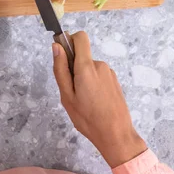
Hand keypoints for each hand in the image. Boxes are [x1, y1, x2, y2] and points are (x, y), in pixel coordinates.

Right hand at [52, 32, 146, 168]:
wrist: (117, 135)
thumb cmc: (88, 118)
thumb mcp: (67, 96)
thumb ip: (60, 69)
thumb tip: (56, 46)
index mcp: (86, 67)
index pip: (80, 37)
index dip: (70, 40)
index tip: (63, 55)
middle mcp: (100, 65)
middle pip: (82, 56)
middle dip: (74, 68)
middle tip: (72, 91)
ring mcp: (109, 73)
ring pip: (90, 68)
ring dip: (84, 78)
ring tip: (84, 100)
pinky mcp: (115, 81)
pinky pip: (99, 75)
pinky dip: (93, 84)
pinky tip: (95, 102)